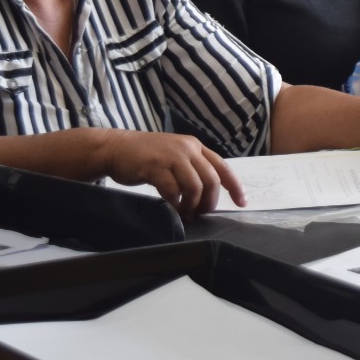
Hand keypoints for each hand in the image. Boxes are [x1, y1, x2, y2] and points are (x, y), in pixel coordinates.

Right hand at [99, 129, 245, 215]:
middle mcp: (187, 149)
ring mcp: (171, 156)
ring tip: (184, 211)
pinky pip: (172, 190)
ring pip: (194, 186)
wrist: (117, 148)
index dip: (235, 186)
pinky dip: (174, 203)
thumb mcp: (175, 156)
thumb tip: (207, 195)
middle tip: (200, 213)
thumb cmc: (147, 156)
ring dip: (192, 204)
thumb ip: (192, 169)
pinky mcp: (154, 166)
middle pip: (211, 180)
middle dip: (209, 201)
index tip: (242, 202)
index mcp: (195, 146)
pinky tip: (171, 206)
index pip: (223, 167)